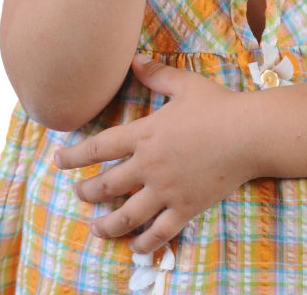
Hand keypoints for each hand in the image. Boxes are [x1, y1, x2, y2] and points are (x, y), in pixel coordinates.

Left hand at [53, 56, 256, 252]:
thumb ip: (156, 75)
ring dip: (107, 225)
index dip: (75, 156)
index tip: (58, 161)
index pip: (99, 147)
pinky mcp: (185, 207)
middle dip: (87, 191)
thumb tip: (134, 60)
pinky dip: (145, 243)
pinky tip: (136, 247)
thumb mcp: (185, 84)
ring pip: (127, 215)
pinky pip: (159, 232)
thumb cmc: (218, 105)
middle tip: (78, 194)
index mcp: (145, 134)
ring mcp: (166, 189)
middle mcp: (149, 165)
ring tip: (96, 229)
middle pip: (107, 184)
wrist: (248, 134)